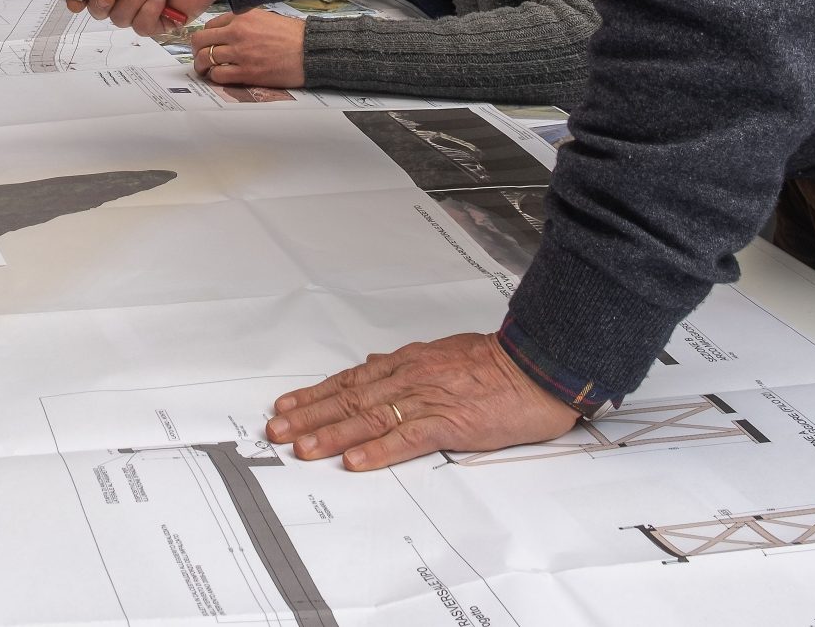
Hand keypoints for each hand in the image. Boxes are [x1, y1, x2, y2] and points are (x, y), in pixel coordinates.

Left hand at [187, 8, 306, 87]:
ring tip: (205, 69)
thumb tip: (228, 30)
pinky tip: (220, 76)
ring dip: (202, 65)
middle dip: (197, 49)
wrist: (311, 50)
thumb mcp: (266, 17)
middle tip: (200, 55)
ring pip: (205, 58)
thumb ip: (244, 22)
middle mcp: (237, 32)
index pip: (210, 24)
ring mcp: (240, 53)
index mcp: (242, 17)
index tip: (207, 43)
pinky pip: (218, 75)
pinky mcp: (247, 72)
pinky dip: (214, 77)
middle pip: (201, 40)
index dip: (206, 36)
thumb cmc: (293, 35)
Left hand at [267, 332, 578, 469]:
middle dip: (310, 416)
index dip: (314, 395)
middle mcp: (409, 378)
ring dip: (332, 434)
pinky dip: (379, 450)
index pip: (350, 380)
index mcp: (406, 363)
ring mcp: (428, 399)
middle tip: (277, 431)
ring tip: (303, 449)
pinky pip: (408, 438)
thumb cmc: (494, 363)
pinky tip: (356, 461)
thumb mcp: (441, 353)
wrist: (537, 365)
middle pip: (349, 398)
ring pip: (370, 417)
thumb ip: (404, 362)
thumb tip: (372, 361)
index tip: (286, 406)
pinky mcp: (451, 422)